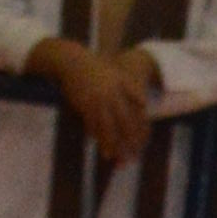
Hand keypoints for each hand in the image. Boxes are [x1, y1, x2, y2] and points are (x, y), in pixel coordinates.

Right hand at [44, 38, 157, 164]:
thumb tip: (144, 104)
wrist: (72, 60)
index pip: (140, 113)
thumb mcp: (116, 75)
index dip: (143, 131)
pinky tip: (100, 146)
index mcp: (125, 87)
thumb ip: (131, 90)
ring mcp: (99, 99)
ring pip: (108, 128)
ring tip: (113, 157)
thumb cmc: (97, 70)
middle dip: (130, 143)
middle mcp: (114, 94)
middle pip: (127, 124)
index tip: (143, 144)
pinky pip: (92, 125)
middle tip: (132, 157)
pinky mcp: (84, 103)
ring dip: (111, 145)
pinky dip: (96, 137)